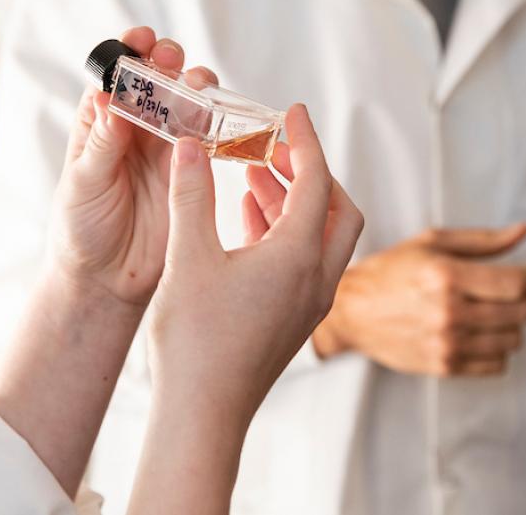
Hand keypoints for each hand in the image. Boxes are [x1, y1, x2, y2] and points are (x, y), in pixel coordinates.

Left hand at [47, 26, 217, 307]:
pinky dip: (217, 124)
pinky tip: (220, 120)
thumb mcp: (83, 183)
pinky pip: (209, 139)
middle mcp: (136, 129)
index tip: (140, 40)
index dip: (130, 52)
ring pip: (188, 104)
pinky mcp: (191, 171)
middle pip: (159, 80)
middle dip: (168, 63)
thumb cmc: (81, 230)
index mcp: (101, 123)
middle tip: (172, 61)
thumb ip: (101, 144)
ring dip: (196, 88)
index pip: (117, 76)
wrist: (107, 281)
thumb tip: (107, 98)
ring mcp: (166, 149)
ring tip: (198, 88)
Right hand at [148, 104, 364, 421]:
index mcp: (300, 256)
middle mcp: (317, 278)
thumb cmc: (196, 341)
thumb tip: (190, 145)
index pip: (317, 181)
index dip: (304, 141)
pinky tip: (246, 218)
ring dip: (294, 201)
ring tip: (253, 173)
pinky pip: (303, 262)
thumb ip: (191, 194)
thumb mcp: (188, 256)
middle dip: (310, 172)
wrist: (202, 413)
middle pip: (338, 209)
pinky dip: (283, 231)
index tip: (292, 112)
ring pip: (321, 237)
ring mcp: (308, 302)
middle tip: (275, 146)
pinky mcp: (292, 319)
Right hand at [311, 225, 525, 375]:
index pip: (516, 283)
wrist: (353, 311)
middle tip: (511, 290)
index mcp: (446, 275)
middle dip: (525, 299)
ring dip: (512, 324)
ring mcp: (447, 343)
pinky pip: (497, 364)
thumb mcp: (432, 243)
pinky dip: (498, 349)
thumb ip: (482, 240)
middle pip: (521, 312)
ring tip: (493, 311)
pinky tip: (481, 333)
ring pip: (513, 340)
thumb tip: (524, 232)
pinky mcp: (444, 366)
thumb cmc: (393, 270)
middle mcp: (449, 311)